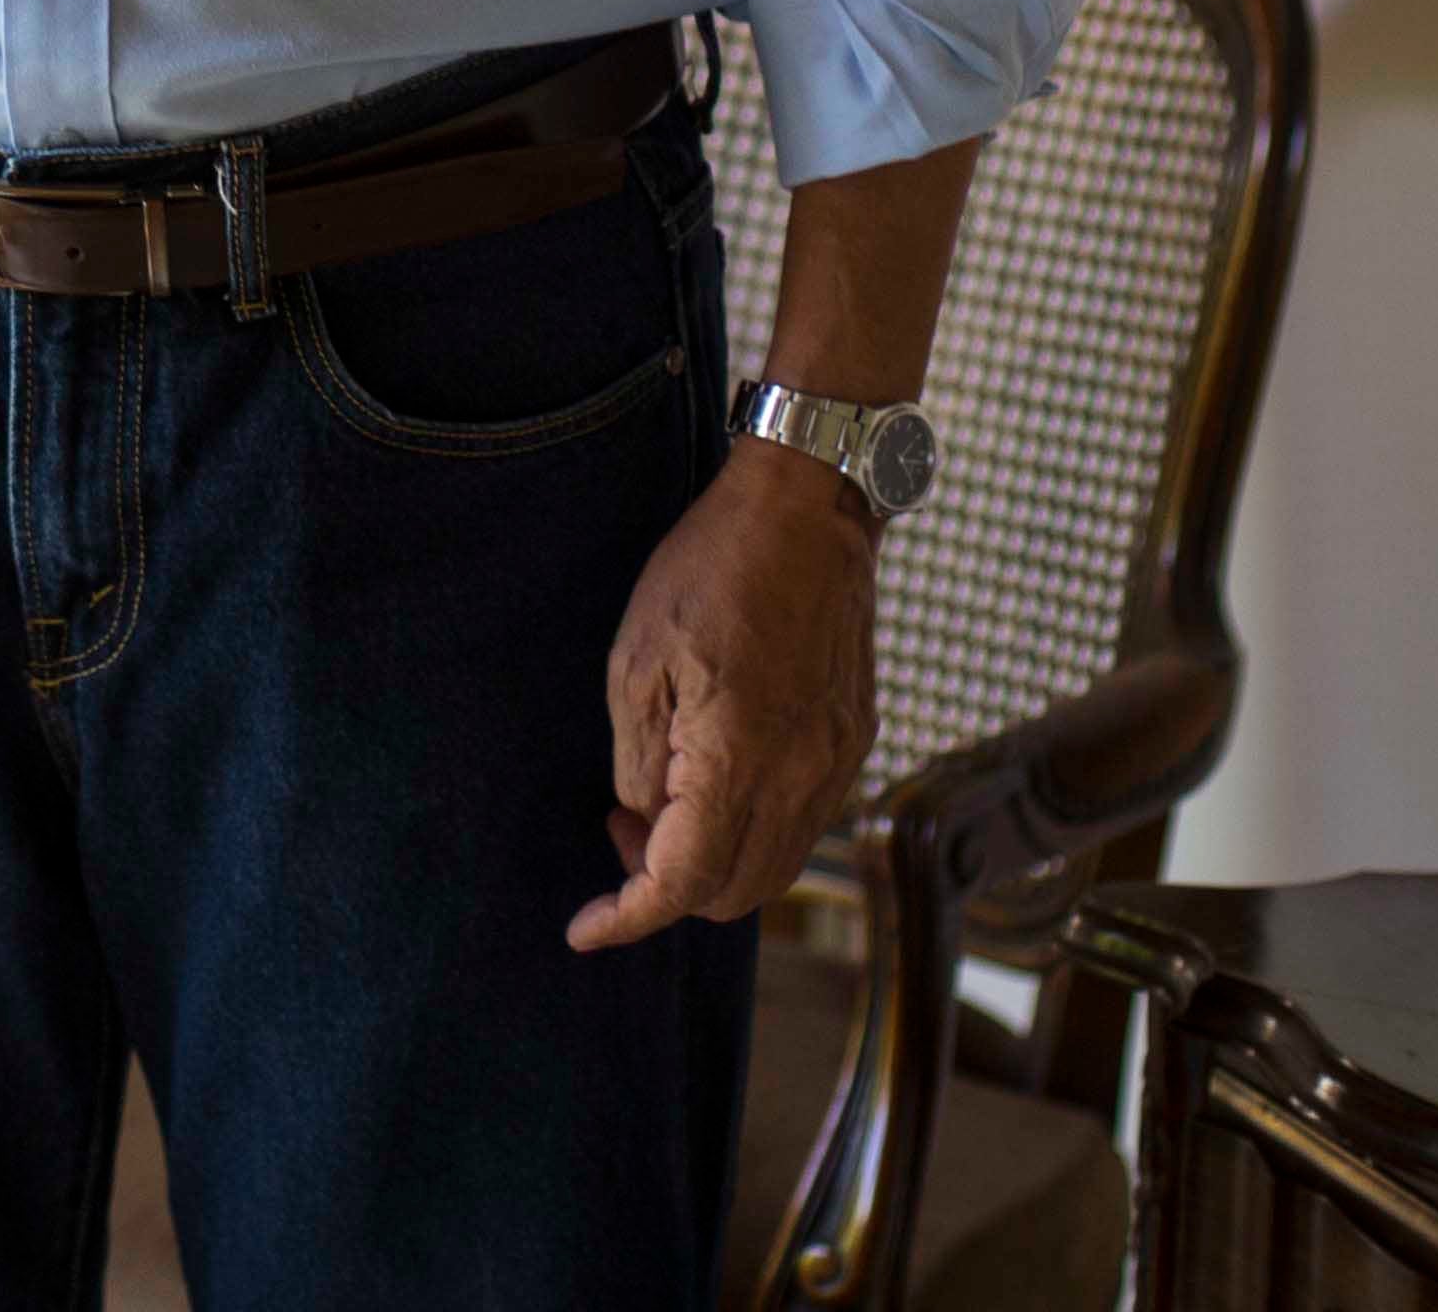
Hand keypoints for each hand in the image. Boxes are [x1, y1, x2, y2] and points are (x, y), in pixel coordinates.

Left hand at [570, 443, 872, 950]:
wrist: (809, 509)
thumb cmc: (712, 570)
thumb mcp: (639, 662)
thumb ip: (641, 762)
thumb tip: (645, 823)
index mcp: (739, 761)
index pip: (683, 883)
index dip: (628, 917)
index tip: (585, 929)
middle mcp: (800, 779)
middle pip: (733, 896)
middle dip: (667, 889)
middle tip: (621, 830)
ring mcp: (835, 763)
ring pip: (774, 869)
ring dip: (713, 863)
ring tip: (661, 800)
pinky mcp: (853, 741)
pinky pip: (803, 823)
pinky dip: (753, 831)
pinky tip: (715, 777)